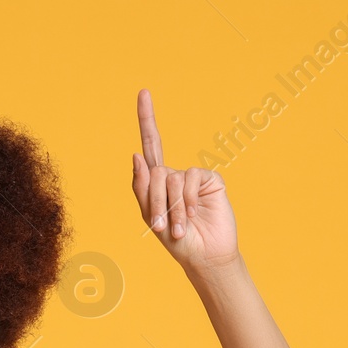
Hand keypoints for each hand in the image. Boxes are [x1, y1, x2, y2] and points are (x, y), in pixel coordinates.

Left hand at [131, 88, 239, 272]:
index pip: (151, 145)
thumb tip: (136, 155)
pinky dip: (189, 200)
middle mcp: (175, 174)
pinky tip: (196, 214)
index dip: (147, 118)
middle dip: (154, 201)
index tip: (143, 92)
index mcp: (158, 181)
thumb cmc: (177, 240)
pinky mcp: (211, 180)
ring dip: (173, 208)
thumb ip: (141, 187)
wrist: (204, 255)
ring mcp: (194, 176)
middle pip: (156, 172)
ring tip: (180, 228)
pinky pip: (191, 180)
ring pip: (172, 179)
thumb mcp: (150, 217)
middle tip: (162, 227)